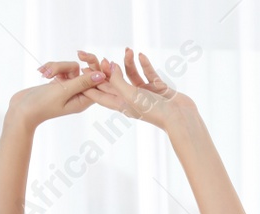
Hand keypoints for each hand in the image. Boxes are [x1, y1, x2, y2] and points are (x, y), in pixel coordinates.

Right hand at [6, 61, 104, 128]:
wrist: (21, 109)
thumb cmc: (42, 104)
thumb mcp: (63, 91)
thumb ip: (82, 82)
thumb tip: (102, 75)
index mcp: (84, 100)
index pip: (98, 83)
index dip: (97, 69)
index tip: (89, 58)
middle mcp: (78, 94)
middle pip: (86, 72)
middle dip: (78, 63)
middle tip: (79, 53)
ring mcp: (68, 88)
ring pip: (71, 68)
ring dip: (58, 66)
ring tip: (45, 73)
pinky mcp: (59, 83)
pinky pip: (61, 69)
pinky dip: (51, 68)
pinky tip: (42, 72)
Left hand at [78, 47, 192, 130]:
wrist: (180, 118)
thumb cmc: (154, 111)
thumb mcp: (131, 95)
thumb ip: (118, 80)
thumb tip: (110, 65)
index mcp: (122, 105)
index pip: (100, 95)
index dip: (89, 85)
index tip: (79, 72)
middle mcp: (131, 99)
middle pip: (113, 82)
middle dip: (104, 70)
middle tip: (95, 56)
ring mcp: (145, 93)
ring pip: (131, 75)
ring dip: (128, 63)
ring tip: (127, 51)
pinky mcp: (157, 88)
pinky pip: (148, 73)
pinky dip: (144, 64)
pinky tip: (141, 55)